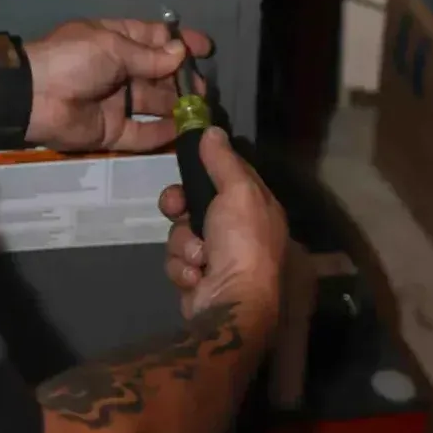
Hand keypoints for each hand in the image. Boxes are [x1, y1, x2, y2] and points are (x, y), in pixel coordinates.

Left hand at [25, 18, 210, 153]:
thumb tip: (180, 54)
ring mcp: (116, 102)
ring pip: (154, 104)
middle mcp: (119, 71)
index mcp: (115, 41)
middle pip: (158, 74)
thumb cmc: (73, 60)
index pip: (154, 39)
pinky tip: (183, 132)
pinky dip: (162, 133)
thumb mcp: (112, 47)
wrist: (34, 96)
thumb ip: (149, 56)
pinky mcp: (111, 131)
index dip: (180, 43)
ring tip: (200, 110)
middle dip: (183, 79)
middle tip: (203, 88)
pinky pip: (141, 133)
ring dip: (177, 106)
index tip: (206, 49)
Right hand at [160, 129, 286, 320]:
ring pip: (181, 233)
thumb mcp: (238, 191)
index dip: (204, 168)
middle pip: (195, 203)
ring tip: (200, 258)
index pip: (227, 175)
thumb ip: (223, 160)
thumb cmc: (242, 241)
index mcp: (256, 207)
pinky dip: (183, 268)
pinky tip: (197, 278)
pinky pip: (178, 261)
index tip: (186, 162)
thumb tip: (212, 130)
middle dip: (180, 207)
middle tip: (175, 208)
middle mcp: (240, 231)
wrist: (231, 302)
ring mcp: (218, 256)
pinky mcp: (198, 279)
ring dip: (184, 245)